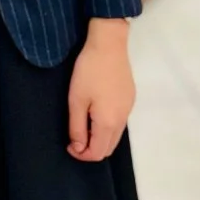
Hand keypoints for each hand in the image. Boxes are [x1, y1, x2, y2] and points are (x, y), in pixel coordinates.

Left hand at [67, 19, 134, 162]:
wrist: (109, 44)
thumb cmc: (89, 71)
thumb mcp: (76, 100)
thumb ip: (77, 127)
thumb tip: (79, 148)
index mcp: (108, 123)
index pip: (98, 153)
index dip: (81, 154)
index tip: (69, 144)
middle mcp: (122, 120)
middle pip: (109, 148)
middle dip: (92, 149)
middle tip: (75, 137)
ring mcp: (129, 109)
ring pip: (115, 136)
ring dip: (100, 138)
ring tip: (84, 124)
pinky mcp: (130, 99)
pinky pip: (120, 123)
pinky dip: (108, 126)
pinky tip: (96, 112)